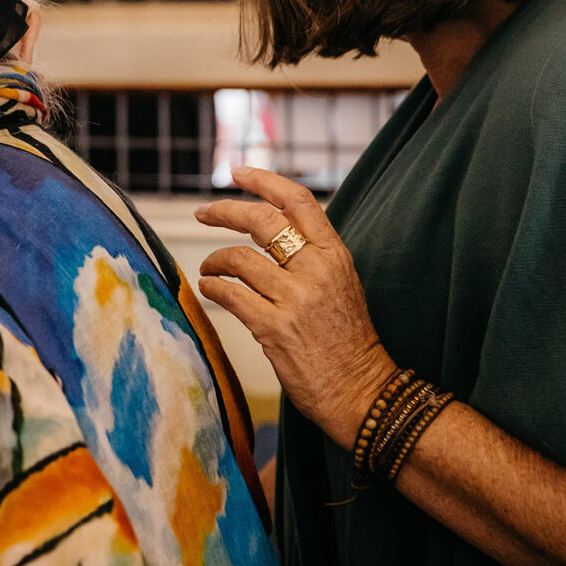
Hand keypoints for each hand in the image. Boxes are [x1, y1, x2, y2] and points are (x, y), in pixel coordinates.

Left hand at [195, 166, 399, 449]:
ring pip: (238, 258)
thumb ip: (311, 257)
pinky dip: (213, 287)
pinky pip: (230, 294)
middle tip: (203, 212)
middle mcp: (316, 270)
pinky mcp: (274, 328)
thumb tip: (270, 231)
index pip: (299, 201)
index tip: (238, 172)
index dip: (264, 180)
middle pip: (261, 220)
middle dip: (225, 210)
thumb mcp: (341, 285)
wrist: (362, 393)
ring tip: (210, 268)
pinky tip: (211, 289)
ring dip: (214, 260)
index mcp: (335, 255)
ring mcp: (295, 299)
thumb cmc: (348, 342)